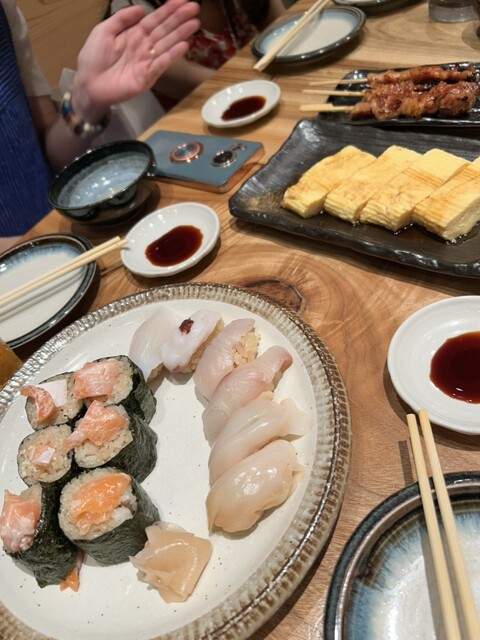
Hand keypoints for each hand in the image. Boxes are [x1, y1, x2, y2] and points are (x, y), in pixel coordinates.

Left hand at [72, 0, 199, 121]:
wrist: (89, 83)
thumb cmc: (93, 58)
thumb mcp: (104, 30)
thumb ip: (122, 19)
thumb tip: (142, 8)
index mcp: (134, 34)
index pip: (155, 19)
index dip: (168, 10)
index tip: (182, 1)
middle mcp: (144, 46)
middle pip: (165, 30)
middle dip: (180, 19)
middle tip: (195, 8)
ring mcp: (147, 62)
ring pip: (167, 44)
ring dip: (181, 34)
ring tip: (194, 24)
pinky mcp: (147, 77)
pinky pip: (161, 64)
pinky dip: (172, 55)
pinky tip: (184, 46)